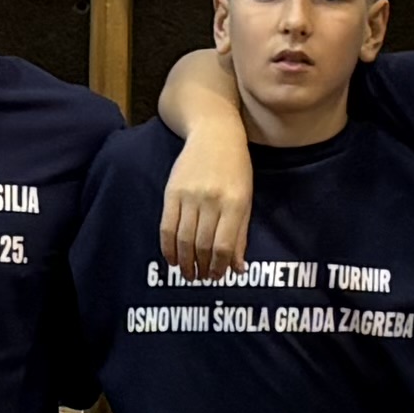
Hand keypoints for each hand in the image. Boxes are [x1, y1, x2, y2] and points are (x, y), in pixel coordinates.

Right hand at [159, 125, 250, 279]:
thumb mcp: (246, 200)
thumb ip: (241, 235)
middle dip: (202, 267)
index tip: (217, 276)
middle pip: (202, 244)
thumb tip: (238, 268)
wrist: (214, 134)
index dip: (219, 266)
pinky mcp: (172, 192)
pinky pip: (167, 226)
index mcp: (235, 203)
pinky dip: (168, 247)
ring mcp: (190, 195)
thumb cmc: (236, 169)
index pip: (224, 245)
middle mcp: (212, 200)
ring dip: (185, 261)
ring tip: (188, 273)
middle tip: (201, 278)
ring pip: (184, 238)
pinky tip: (171, 259)